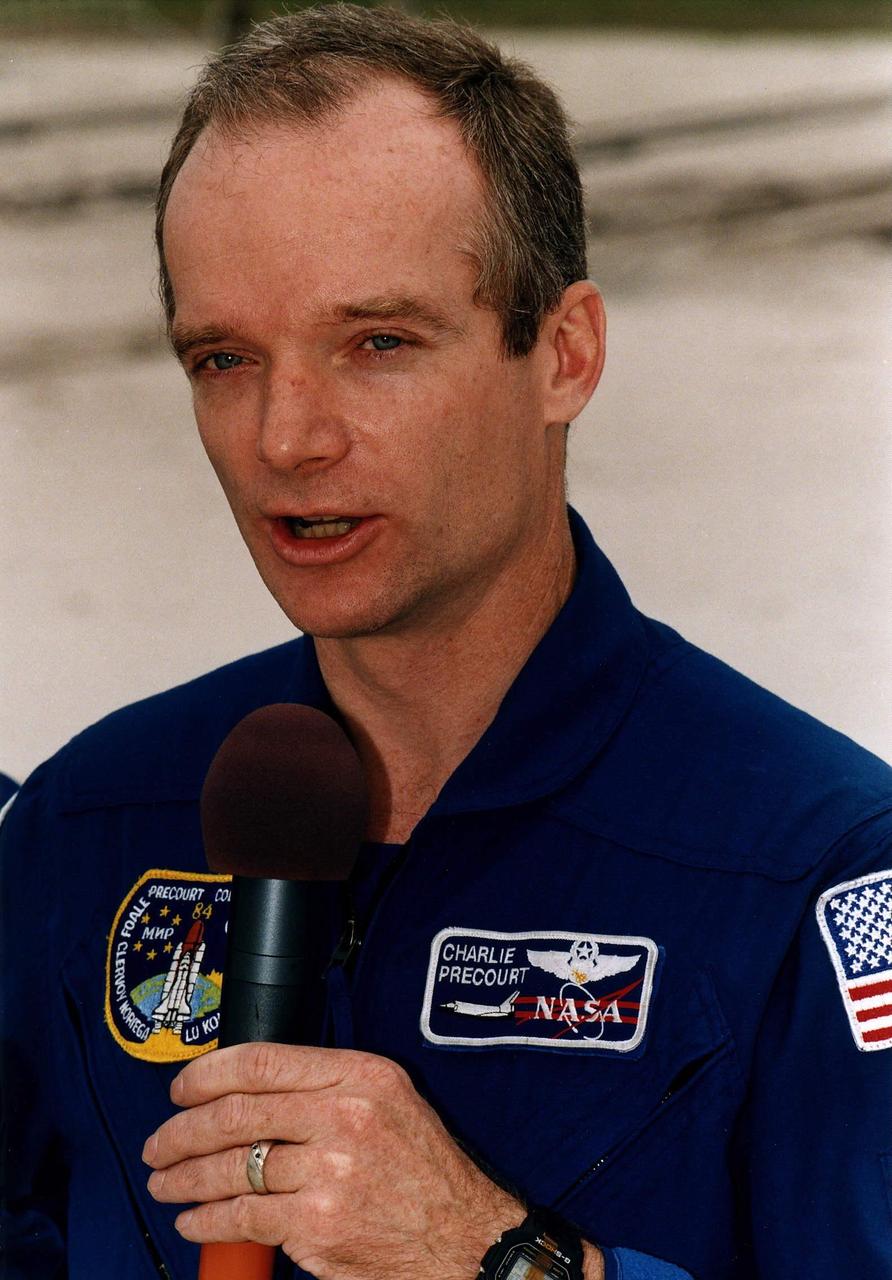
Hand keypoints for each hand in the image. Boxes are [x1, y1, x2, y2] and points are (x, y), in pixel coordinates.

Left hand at [143, 1042, 523, 1279]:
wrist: (462, 1236)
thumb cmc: (424, 1170)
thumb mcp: (389, 1100)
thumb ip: (328, 1086)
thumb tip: (250, 1088)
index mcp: (360, 1075)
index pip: (264, 1061)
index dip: (208, 1074)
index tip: (182, 1088)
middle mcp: (345, 1115)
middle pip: (238, 1112)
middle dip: (183, 1129)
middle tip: (161, 1142)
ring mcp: (331, 1170)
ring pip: (232, 1166)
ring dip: (185, 1177)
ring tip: (166, 1182)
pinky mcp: (318, 1224)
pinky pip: (242, 1215)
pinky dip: (207, 1220)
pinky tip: (195, 1221)